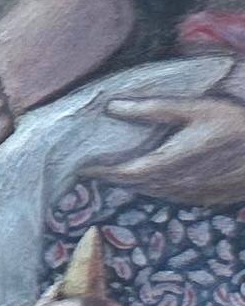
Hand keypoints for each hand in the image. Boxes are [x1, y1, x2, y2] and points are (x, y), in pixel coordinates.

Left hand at [89, 91, 244, 204]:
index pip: (120, 173)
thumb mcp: (196, 108)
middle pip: (132, 184)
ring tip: (116, 160)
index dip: (96, 169)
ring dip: (133, 178)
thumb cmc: (237, 125)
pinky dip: (156, 183)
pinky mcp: (205, 199)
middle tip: (93, 156)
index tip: (77, 161)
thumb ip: (153, 109)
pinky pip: (170, 193)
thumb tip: (112, 106)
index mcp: (167, 165)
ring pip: (150, 190)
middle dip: (111, 172)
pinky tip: (155, 167)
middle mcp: (175, 187)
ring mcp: (191, 196)